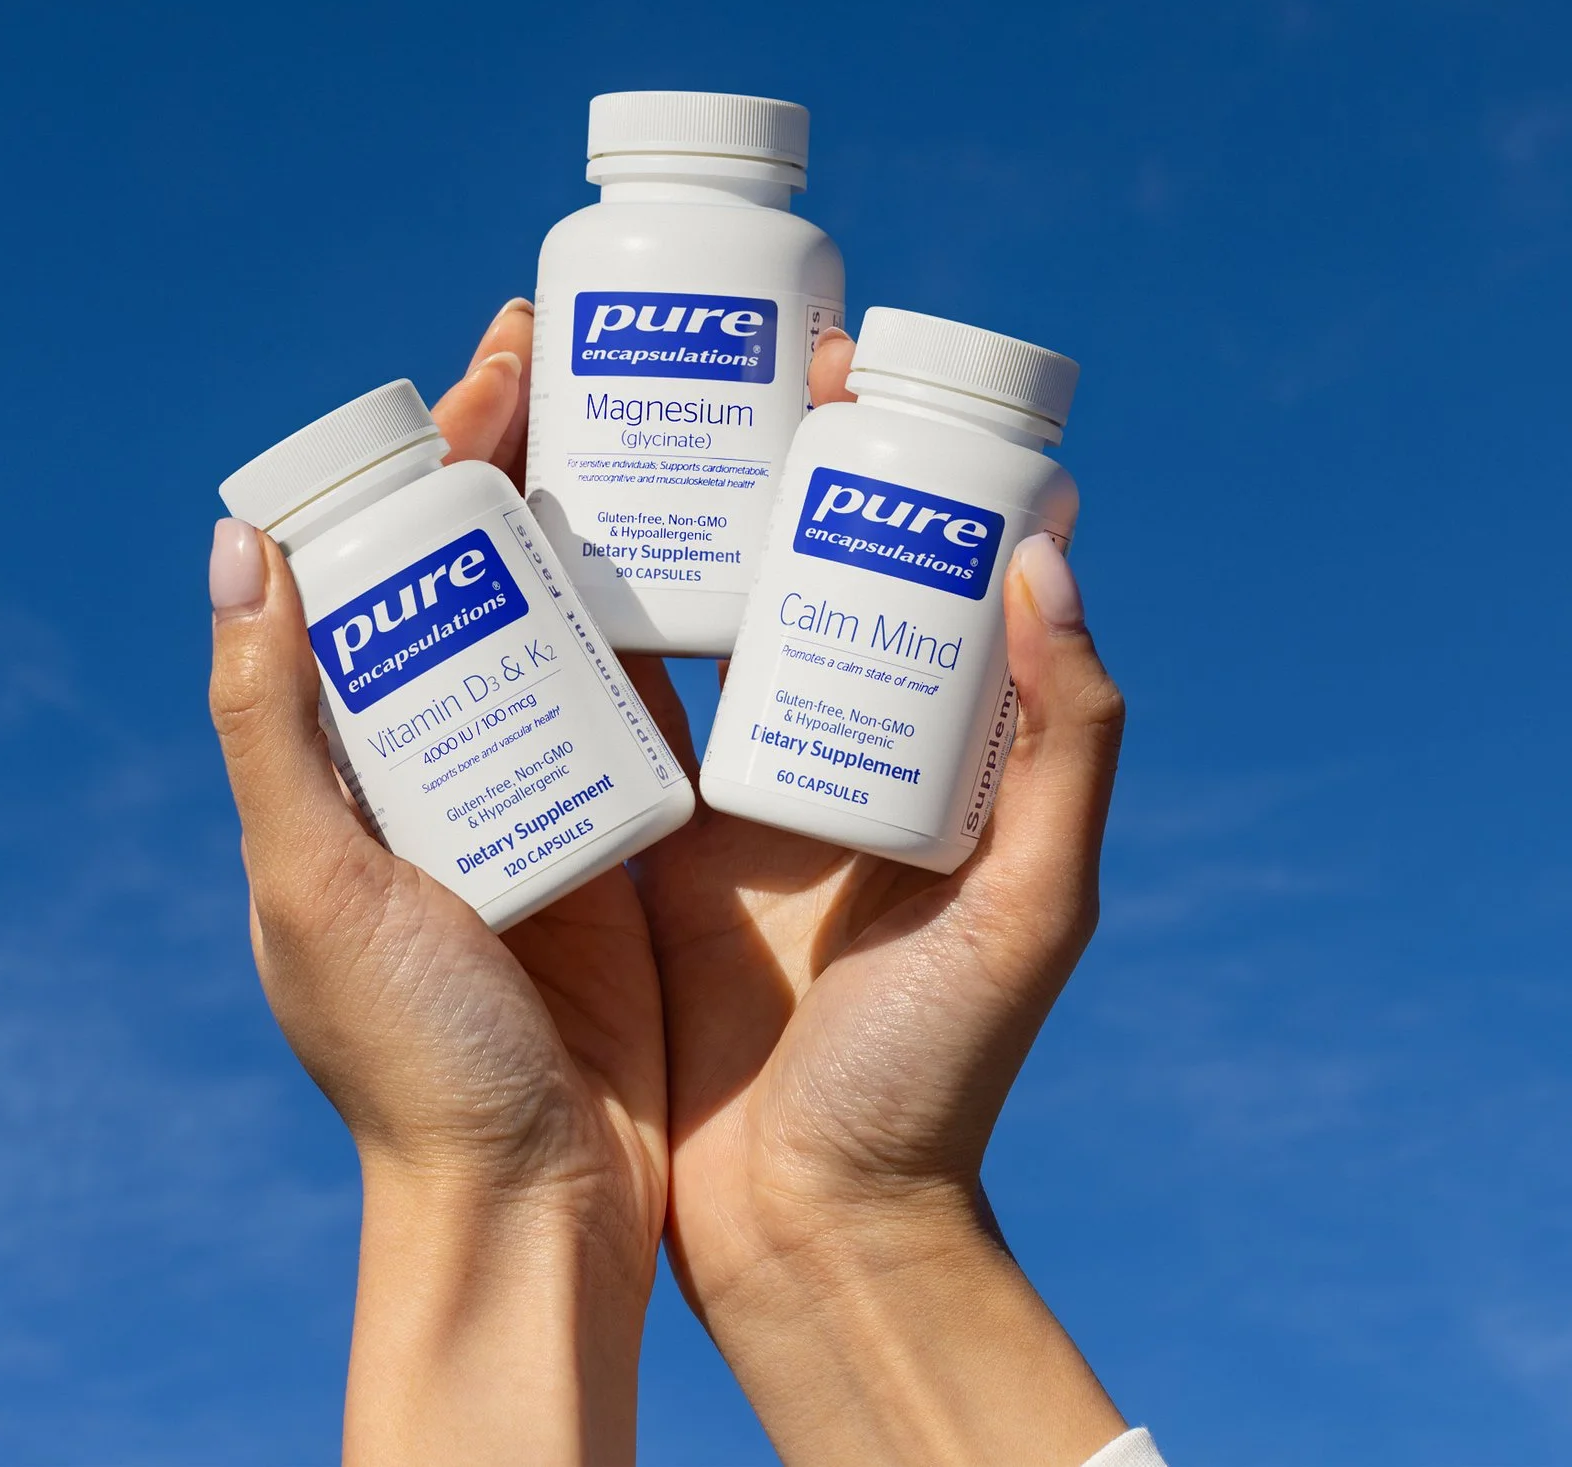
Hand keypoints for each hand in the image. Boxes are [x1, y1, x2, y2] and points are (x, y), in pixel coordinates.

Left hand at [207, 301, 662, 1465]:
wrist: (535, 1200)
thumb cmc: (410, 1059)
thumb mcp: (315, 889)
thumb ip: (271, 730)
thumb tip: (240, 543)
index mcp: (358, 748)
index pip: (391, 555)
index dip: (442, 446)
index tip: (505, 356)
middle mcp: (446, 748)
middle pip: (489, 555)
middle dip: (534, 441)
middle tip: (598, 346)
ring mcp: (546, 781)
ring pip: (575, 606)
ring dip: (614, 501)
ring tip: (677, 406)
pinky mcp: (637, 829)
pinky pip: (653, 694)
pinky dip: (678, 609)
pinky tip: (732, 537)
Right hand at [629, 328, 1132, 1465]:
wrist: (808, 1224)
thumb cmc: (937, 1077)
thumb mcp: (1030, 907)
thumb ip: (1064, 744)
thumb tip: (1046, 548)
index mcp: (912, 748)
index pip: (886, 560)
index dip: (857, 455)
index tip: (830, 353)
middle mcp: (807, 749)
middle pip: (765, 562)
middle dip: (729, 450)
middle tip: (686, 347)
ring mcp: (707, 793)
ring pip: (666, 615)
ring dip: (631, 510)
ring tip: (583, 400)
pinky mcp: (621, 841)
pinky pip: (587, 704)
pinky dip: (552, 620)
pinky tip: (507, 534)